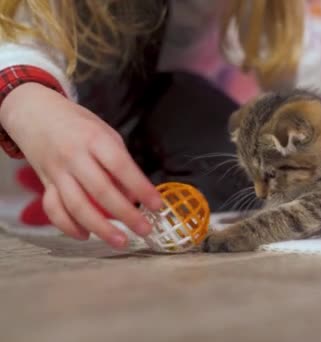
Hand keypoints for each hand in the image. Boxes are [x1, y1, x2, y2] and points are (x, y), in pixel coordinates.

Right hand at [0, 83, 162, 247]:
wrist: (35, 113)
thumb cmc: (79, 125)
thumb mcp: (105, 133)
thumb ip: (120, 162)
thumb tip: (135, 196)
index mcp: (94, 139)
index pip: (121, 167)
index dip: (140, 188)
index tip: (157, 205)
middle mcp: (74, 156)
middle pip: (100, 191)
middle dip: (125, 215)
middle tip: (144, 230)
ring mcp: (57, 172)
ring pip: (76, 206)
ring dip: (100, 228)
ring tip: (121, 242)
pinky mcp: (45, 184)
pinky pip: (54, 210)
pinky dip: (68, 226)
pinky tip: (86, 235)